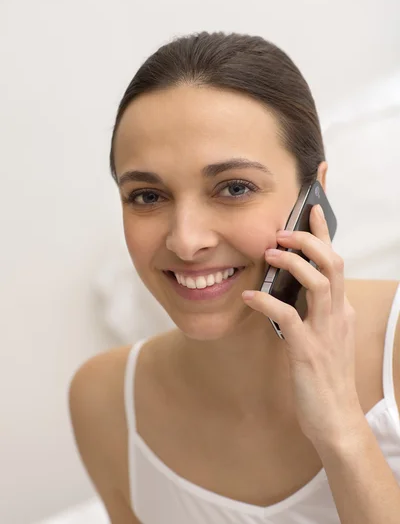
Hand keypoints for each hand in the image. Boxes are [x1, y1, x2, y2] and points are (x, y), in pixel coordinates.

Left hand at [242, 204, 362, 447]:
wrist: (335, 419)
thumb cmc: (324, 376)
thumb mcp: (323, 335)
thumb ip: (312, 309)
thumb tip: (289, 285)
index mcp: (339, 309)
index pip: (336, 260)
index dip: (324, 232)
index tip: (312, 207)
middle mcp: (337, 315)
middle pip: (333, 263)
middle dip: (308, 240)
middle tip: (281, 233)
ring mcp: (324, 332)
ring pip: (319, 283)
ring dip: (293, 264)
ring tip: (268, 254)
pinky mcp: (308, 351)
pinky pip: (288, 318)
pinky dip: (267, 302)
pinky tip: (249, 297)